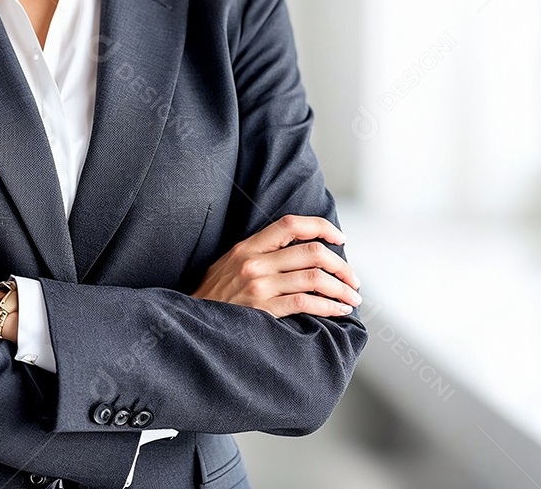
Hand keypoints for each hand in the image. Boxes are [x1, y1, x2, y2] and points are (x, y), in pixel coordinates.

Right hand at [191, 214, 361, 318]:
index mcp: (247, 247)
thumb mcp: (229, 264)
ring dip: (341, 289)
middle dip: (341, 265)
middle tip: (353, 280)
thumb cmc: (215, 295)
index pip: (290, 224)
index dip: (320, 227)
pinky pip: (306, 303)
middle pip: (311, 252)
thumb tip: (296, 250)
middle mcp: (254, 262)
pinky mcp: (263, 309)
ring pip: (314, 278)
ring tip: (352, 298)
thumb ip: (258, 254)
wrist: (193, 322)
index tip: (339, 238)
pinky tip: (338, 311)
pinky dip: (329, 307)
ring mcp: (259, 285)